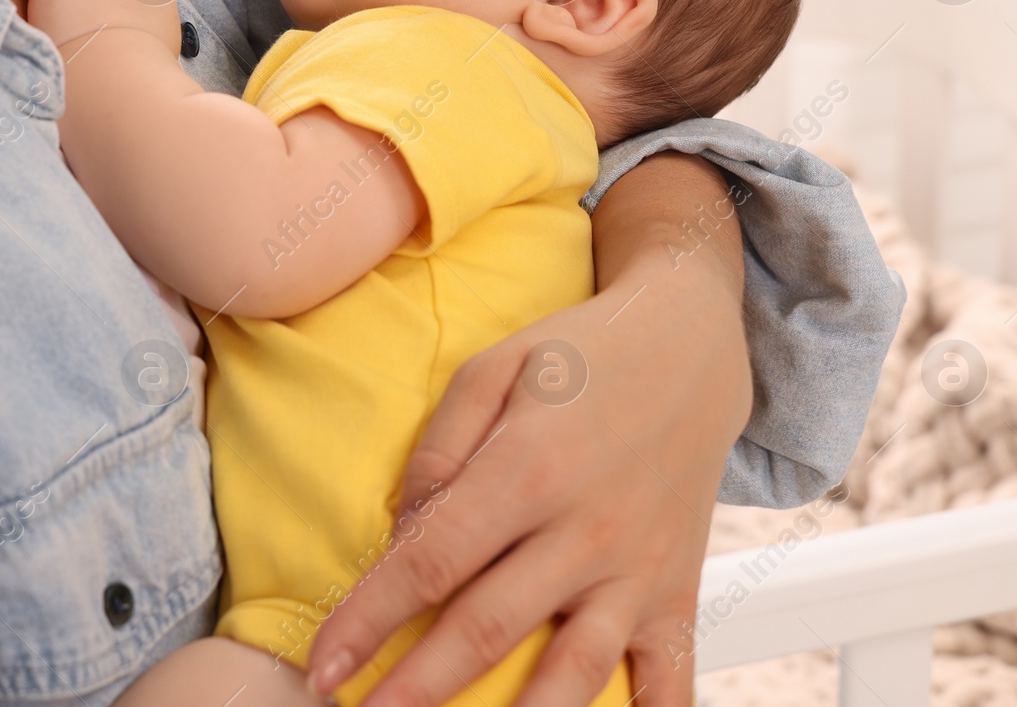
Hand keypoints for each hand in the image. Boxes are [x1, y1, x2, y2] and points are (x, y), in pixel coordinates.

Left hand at [306, 154, 751, 706]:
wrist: (692, 344)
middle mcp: (584, 529)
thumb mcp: (495, 369)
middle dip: (416, 687)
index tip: (324, 665)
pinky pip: (670, 676)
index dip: (369, 620)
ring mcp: (636, 569)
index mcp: (528, 469)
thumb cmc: (580, 356)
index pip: (430, 563)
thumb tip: (403, 529)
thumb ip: (440, 449)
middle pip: (487, 629)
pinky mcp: (678, 590)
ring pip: (572, 672)